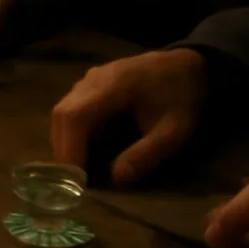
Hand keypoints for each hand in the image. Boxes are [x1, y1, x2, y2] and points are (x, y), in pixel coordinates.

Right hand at [50, 48, 207, 183]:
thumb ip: (146, 155)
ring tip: (78, 170)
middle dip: (64, 150)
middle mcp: (92, 79)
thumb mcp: (175, 132)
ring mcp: (88, 79)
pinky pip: (70, 108)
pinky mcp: (89, 85)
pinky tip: (84, 150)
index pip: (75, 117)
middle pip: (61, 114)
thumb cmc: (183, 98)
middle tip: (73, 182)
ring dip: (65, 142)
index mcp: (113, 86)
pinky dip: (71, 133)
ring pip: (61, 112)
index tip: (75, 180)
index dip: (69, 148)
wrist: (188, 66)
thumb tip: (115, 179)